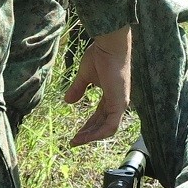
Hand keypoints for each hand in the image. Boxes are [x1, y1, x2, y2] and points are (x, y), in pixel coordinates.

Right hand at [63, 25, 131, 144]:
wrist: (109, 46)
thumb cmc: (100, 55)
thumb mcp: (85, 75)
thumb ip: (78, 89)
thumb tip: (67, 101)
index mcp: (111, 95)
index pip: (100, 116)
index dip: (88, 126)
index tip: (75, 134)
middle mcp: (117, 101)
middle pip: (102, 124)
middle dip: (88, 134)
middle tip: (74, 141)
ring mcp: (120, 103)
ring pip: (107, 128)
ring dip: (92, 136)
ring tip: (77, 141)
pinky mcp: (120, 103)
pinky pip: (111, 126)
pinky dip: (98, 134)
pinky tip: (86, 137)